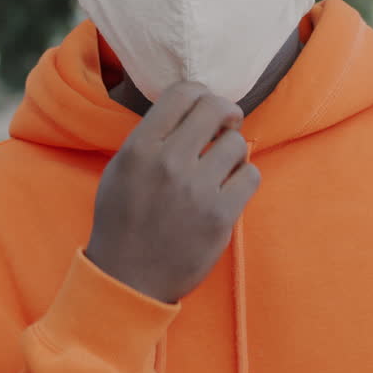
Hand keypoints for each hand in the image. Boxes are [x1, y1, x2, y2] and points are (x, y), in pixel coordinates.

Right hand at [85, 82, 260, 303]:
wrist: (129, 279)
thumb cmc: (123, 222)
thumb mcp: (121, 169)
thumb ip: (151, 137)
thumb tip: (188, 109)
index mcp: (140, 148)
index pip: (182, 93)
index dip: (200, 93)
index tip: (204, 107)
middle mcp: (169, 163)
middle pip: (215, 108)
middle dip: (226, 112)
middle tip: (226, 124)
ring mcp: (197, 190)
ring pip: (236, 143)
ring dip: (232, 152)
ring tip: (219, 169)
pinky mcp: (221, 216)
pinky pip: (251, 175)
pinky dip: (243, 179)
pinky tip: (229, 189)